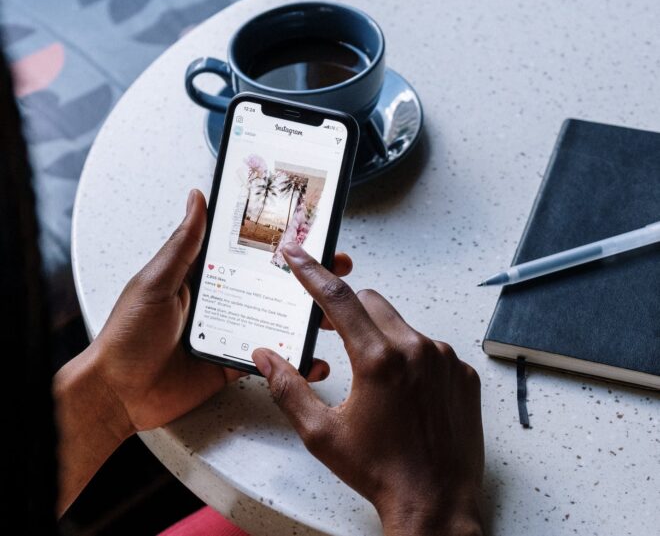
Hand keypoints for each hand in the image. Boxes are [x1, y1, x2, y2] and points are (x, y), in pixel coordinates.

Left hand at [85, 189, 351, 438]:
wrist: (119, 394)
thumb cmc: (128, 334)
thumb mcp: (156, 281)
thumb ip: (183, 245)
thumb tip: (197, 199)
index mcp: (208, 274)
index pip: (253, 252)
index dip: (283, 243)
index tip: (312, 232)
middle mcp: (226, 299)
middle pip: (275, 283)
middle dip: (310, 276)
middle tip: (338, 267)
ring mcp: (234, 331)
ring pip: (280, 319)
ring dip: (309, 316)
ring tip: (334, 314)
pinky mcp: (236, 362)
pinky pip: (272, 358)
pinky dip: (295, 359)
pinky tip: (314, 358)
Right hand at [252, 244, 483, 535]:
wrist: (435, 502)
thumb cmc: (379, 470)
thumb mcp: (321, 433)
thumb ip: (288, 388)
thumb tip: (266, 356)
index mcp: (378, 360)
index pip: (338, 298)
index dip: (311, 272)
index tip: (298, 254)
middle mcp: (416, 350)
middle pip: (371, 302)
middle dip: (347, 309)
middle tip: (331, 331)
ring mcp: (445, 360)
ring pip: (401, 324)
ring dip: (380, 335)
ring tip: (372, 377)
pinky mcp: (462, 373)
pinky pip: (429, 347)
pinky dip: (410, 356)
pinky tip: (403, 391)